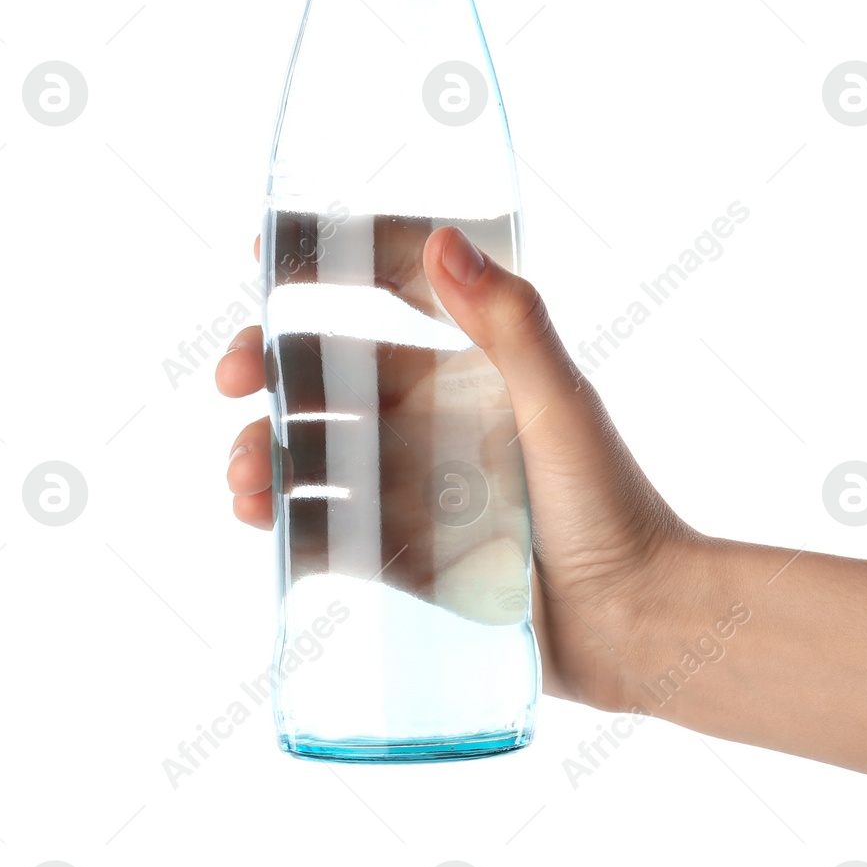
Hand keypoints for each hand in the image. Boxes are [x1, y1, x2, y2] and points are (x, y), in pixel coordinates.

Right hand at [218, 224, 698, 709]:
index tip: (270, 253)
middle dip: (271, 364)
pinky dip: (281, 519)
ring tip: (246, 474)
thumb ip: (509, 324)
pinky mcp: (399, 557)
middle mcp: (438, 418)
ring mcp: (414, 488)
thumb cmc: (613, 507)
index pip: (397, 289)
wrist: (633, 625)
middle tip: (233, 376)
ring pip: (313, 451)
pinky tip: (260, 517)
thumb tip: (445, 241)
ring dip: (266, 449)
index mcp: (478, 366)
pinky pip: (321, 528)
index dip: (334, 261)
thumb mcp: (559, 407)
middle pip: (331, 372)